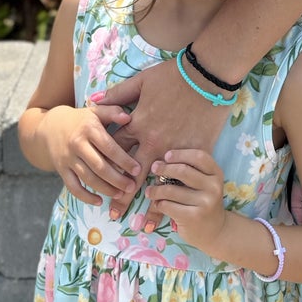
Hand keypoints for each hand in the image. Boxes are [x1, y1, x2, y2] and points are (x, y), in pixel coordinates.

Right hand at [45, 103, 140, 205]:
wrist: (49, 127)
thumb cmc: (80, 120)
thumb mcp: (95, 112)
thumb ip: (113, 112)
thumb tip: (129, 118)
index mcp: (88, 129)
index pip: (109, 147)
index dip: (124, 160)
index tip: (138, 169)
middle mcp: (77, 144)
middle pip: (99, 166)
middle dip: (118, 179)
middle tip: (132, 186)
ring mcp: (68, 158)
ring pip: (88, 178)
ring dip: (106, 189)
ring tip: (120, 194)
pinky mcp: (61, 170)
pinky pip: (73, 187)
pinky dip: (86, 197)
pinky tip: (99, 201)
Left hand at [106, 60, 227, 228]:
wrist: (208, 75)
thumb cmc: (173, 76)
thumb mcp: (141, 81)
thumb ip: (117, 94)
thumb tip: (94, 101)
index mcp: (138, 124)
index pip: (116, 150)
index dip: (105, 167)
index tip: (96, 183)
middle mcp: (153, 141)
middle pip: (132, 174)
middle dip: (121, 196)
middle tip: (113, 214)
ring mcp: (175, 149)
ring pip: (158, 183)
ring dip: (150, 205)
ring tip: (143, 225)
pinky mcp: (196, 151)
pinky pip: (183, 180)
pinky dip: (178, 196)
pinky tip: (175, 213)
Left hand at [145, 149, 228, 258]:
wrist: (215, 232)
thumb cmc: (204, 203)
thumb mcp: (205, 185)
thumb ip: (191, 171)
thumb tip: (162, 161)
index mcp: (216, 174)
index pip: (199, 156)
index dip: (180, 154)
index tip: (166, 156)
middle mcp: (213, 187)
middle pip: (183, 170)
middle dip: (164, 168)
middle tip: (154, 169)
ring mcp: (205, 202)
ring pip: (171, 190)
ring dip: (156, 190)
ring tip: (150, 191)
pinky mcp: (193, 217)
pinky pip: (167, 205)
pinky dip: (159, 204)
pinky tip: (158, 204)